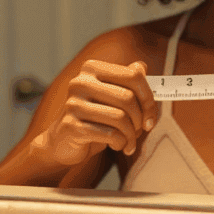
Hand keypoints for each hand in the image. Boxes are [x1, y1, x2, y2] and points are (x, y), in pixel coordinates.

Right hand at [38, 60, 159, 165]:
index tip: (150, 116)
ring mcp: (74, 104)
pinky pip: (110, 135)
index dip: (148, 98)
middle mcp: (80, 82)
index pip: (133, 76)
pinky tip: (119, 146)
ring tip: (129, 141)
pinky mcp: (72, 126)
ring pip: (120, 118)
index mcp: (92, 69)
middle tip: (140, 130)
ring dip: (131, 135)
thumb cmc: (92, 118)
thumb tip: (141, 67)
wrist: (62, 142)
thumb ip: (125, 80)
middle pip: (128, 97)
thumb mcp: (110, 97)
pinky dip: (121, 143)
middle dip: (140, 119)